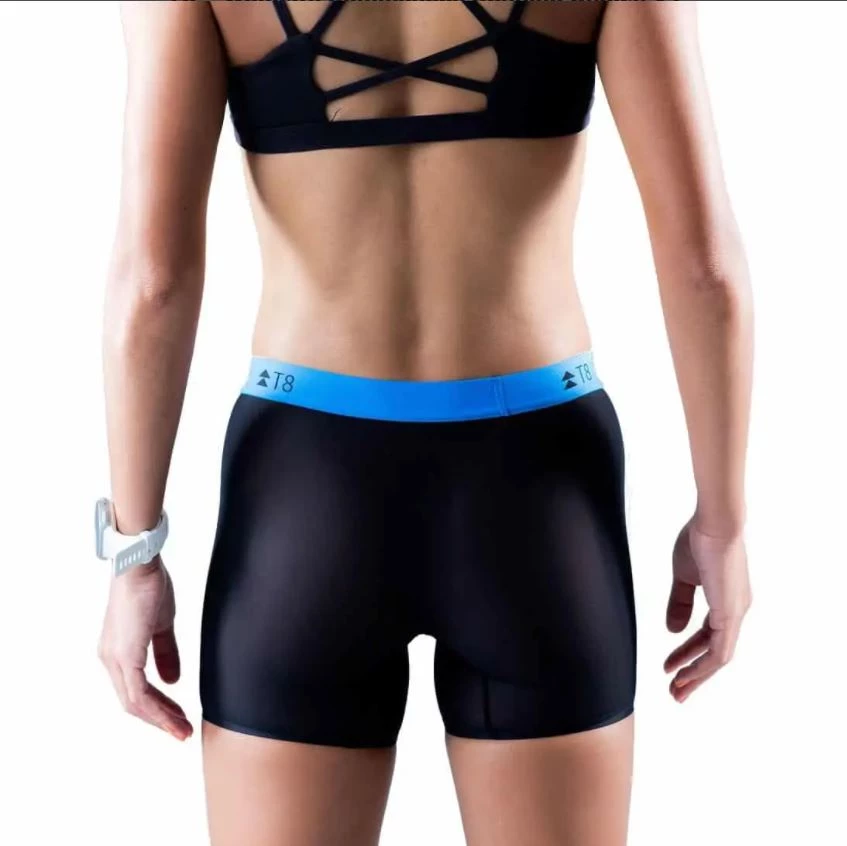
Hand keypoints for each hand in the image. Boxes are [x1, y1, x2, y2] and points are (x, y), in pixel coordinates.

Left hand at [97, 556, 192, 739]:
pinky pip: (139, 694)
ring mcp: (115, 660)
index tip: (179, 717)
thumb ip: (166, 653)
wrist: (140, 567)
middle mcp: (110, 660)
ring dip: (161, 719)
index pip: (136, 690)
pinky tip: (174, 715)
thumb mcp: (161, 625)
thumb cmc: (149, 587)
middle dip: (160, 720)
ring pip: (135, 704)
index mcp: (118, 652)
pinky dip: (157, 708)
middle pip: (133, 703)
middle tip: (183, 731)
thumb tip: (172, 681)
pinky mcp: (125, 657)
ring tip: (182, 730)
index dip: (158, 707)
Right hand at [663, 516, 751, 701]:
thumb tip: (672, 630)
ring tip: (676, 689)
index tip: (668, 667)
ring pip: (719, 657)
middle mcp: (735, 610)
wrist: (715, 523)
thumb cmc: (699, 540)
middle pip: (715, 653)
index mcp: (726, 601)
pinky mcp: (731, 614)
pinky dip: (703, 665)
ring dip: (697, 675)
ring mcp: (736, 613)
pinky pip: (720, 650)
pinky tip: (685, 673)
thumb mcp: (684, 577)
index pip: (707, 637)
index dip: (687, 653)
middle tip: (674, 691)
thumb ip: (679, 603)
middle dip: (693, 674)